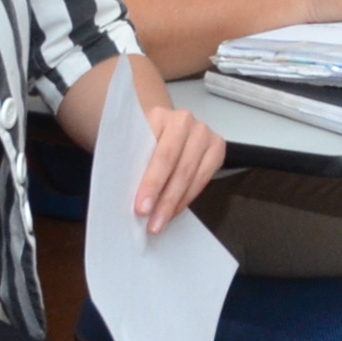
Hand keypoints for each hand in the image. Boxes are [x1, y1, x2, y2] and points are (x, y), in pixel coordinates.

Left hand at [121, 71, 223, 235]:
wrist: (156, 127)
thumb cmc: (137, 140)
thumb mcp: (128, 146)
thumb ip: (129, 164)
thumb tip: (124, 199)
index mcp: (160, 116)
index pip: (159, 154)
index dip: (151, 183)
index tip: (141, 209)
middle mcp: (186, 121)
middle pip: (178, 167)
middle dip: (165, 199)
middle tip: (153, 224)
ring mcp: (205, 133)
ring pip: (192, 175)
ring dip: (176, 203)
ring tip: (160, 224)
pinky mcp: (217, 147)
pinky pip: (204, 178)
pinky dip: (187, 198)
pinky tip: (174, 211)